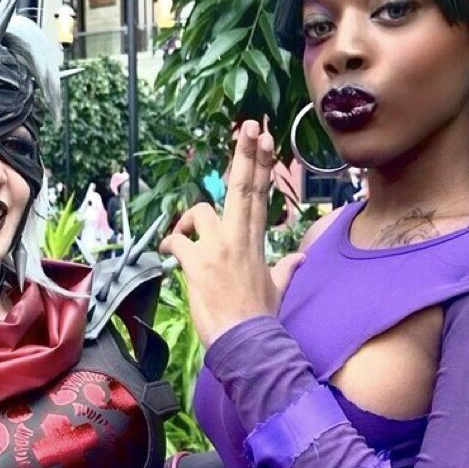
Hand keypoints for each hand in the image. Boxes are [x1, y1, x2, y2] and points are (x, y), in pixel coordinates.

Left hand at [160, 119, 304, 347]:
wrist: (246, 341)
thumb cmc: (259, 318)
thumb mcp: (276, 288)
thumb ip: (286, 268)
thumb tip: (300, 258)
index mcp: (256, 242)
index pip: (261, 195)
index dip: (262, 164)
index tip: (264, 138)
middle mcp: (239, 239)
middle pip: (242, 187)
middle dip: (244, 154)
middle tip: (248, 126)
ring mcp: (218, 248)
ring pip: (200, 212)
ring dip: (188, 221)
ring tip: (183, 238)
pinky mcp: (197, 262)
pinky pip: (177, 240)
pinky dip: (170, 244)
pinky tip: (168, 254)